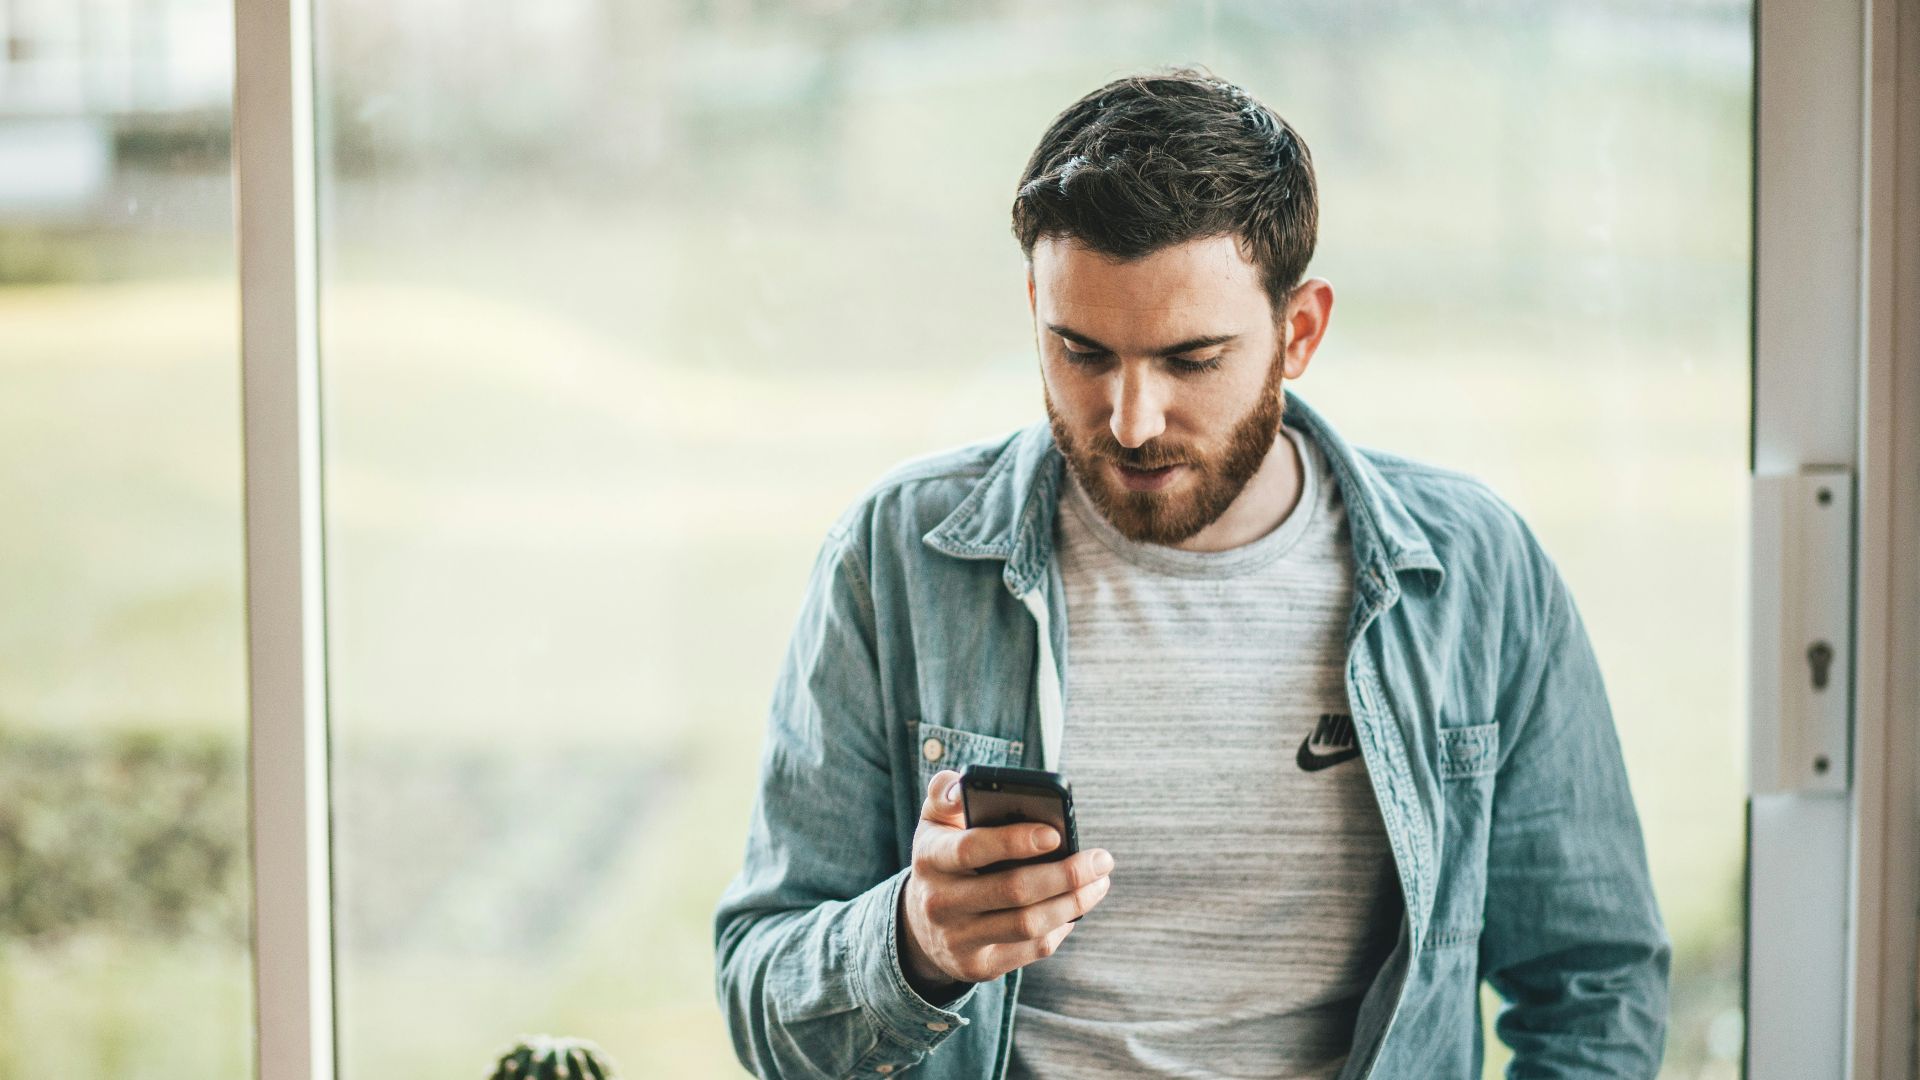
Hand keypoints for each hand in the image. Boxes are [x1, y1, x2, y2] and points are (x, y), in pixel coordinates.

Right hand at [897, 768, 1114, 998]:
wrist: (920, 923)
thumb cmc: (944, 856)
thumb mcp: (935, 821)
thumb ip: (947, 793)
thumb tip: (965, 787)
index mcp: (930, 857)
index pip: (971, 848)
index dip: (1014, 841)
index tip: (1056, 833)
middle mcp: (939, 902)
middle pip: (1012, 890)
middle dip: (1066, 874)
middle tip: (1102, 860)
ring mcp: (957, 939)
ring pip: (1028, 924)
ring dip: (1073, 903)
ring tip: (1099, 882)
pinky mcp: (977, 966)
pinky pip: (1030, 949)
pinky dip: (1060, 928)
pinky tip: (1075, 908)